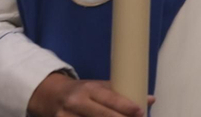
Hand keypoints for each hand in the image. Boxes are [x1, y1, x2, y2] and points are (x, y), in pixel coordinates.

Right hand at [27, 74, 148, 116]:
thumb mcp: (98, 87)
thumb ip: (122, 93)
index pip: (110, 98)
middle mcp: (76, 102)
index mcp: (88, 89)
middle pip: (102, 115)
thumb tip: (151, 99)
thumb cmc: (81, 91)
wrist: (50, 95)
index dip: (126, 106)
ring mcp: (65, 116)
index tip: (140, 111)